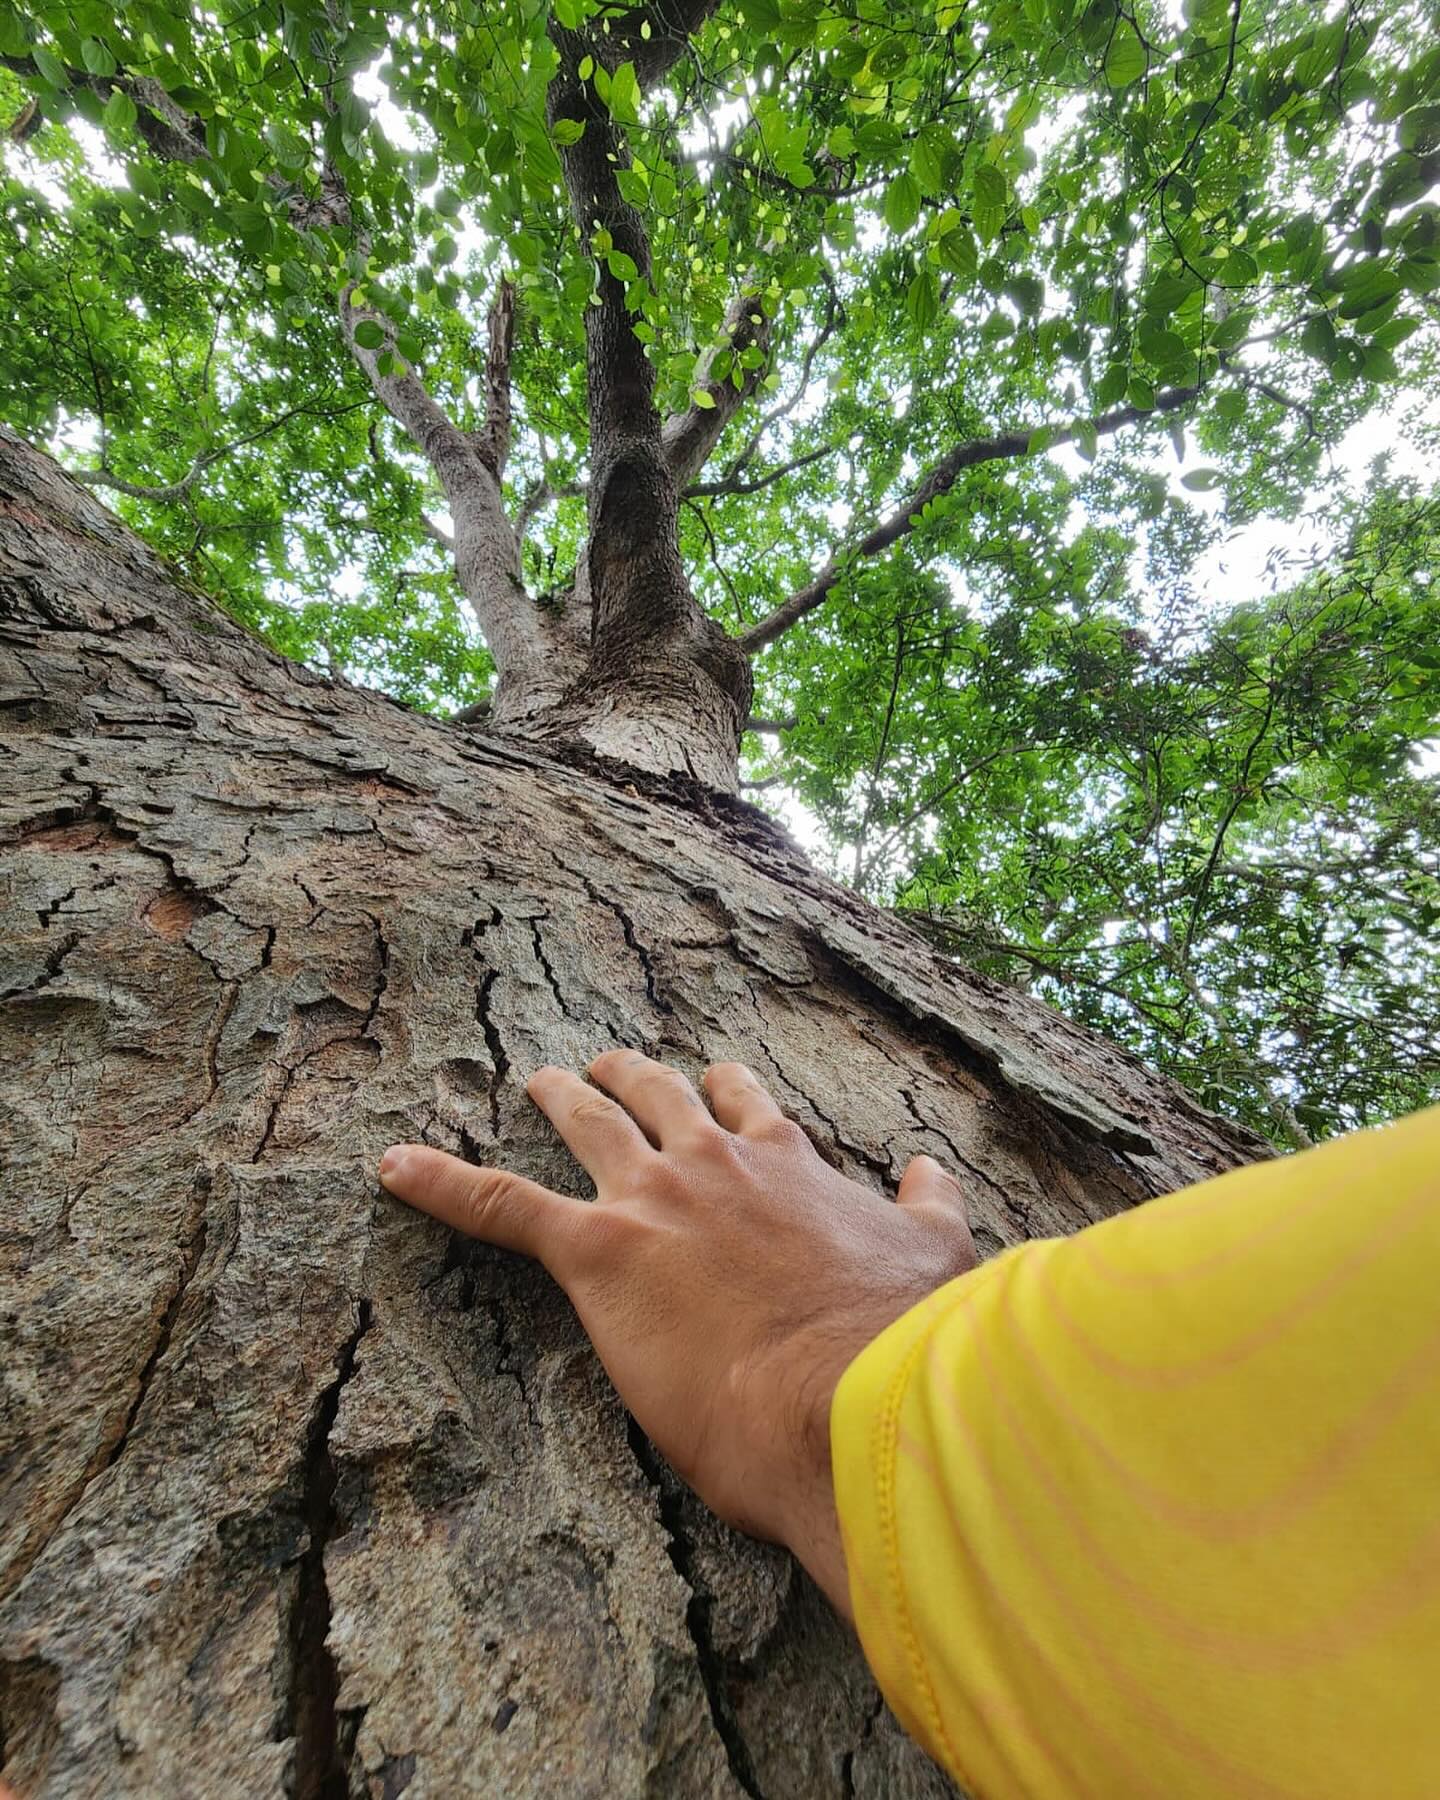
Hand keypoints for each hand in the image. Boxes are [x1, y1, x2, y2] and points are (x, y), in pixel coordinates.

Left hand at [378, 1051, 976, 1615]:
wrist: (853, 1391)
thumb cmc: (899, 1338)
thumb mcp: (936, 1254)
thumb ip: (928, 1205)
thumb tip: (931, 1169)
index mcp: (788, 1163)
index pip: (747, 1104)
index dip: (724, 1088)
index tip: (713, 1079)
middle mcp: (714, 1161)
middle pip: (658, 1093)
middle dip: (627, 1074)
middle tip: (603, 1063)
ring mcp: (651, 1198)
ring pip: (587, 1123)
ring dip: (556, 1096)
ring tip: (536, 1080)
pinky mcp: (597, 1251)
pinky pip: (498, 1202)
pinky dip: (440, 1181)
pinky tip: (393, 1166)